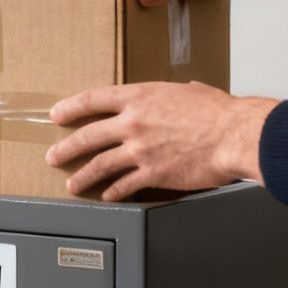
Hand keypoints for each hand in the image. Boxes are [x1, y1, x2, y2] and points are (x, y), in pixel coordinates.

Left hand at [45, 83, 276, 201]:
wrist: (233, 135)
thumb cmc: (218, 112)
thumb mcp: (187, 91)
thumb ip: (170, 96)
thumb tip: (176, 95)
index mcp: (139, 97)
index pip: (93, 99)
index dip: (71, 107)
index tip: (56, 114)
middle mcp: (133, 123)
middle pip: (87, 136)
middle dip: (66, 148)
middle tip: (54, 155)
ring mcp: (139, 150)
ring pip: (99, 165)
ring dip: (82, 176)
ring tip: (72, 184)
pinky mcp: (151, 173)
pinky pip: (124, 186)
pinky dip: (112, 192)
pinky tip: (107, 196)